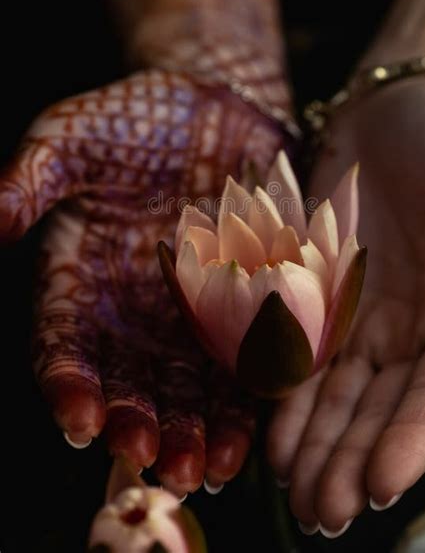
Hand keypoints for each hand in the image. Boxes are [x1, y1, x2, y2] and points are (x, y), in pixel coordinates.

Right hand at [1, 64, 283, 496]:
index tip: (81, 419)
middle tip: (148, 459)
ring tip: (202, 470)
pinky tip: (246, 442)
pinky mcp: (243, 306)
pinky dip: (242, 407)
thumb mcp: (70, 136)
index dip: (70, 384)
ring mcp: (189, 313)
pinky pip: (241, 366)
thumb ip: (29, 178)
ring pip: (185, 390)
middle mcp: (131, 310)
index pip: (65, 344)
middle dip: (138, 424)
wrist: (214, 104)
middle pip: (129, 382)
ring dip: (191, 433)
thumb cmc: (133, 119)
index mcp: (80, 279)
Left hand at [268, 76, 424, 533]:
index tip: (384, 482)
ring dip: (321, 448)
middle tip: (325, 510)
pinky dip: (290, 401)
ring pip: (343, 397)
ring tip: (300, 495)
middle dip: (356, 460)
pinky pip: (306, 359)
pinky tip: (275, 444)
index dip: (416, 435)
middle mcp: (420, 331)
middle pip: (387, 409)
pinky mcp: (324, 302)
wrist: (393, 117)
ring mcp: (369, 321)